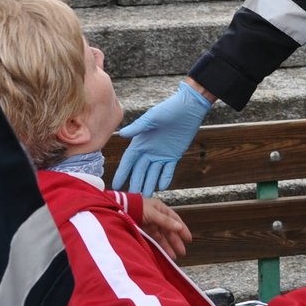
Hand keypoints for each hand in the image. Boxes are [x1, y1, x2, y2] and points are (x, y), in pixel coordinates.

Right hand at [113, 80, 210, 194]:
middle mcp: (149, 150)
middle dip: (136, 183)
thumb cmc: (168, 109)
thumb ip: (138, 127)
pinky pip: (168, 170)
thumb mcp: (152, 118)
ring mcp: (161, 154)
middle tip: (132, 197)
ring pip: (153, 173)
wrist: (188, 108)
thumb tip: (122, 133)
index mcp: (140, 142)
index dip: (123, 173)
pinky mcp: (174, 156)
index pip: (129, 161)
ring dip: (149, 184)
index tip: (117, 185)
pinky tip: (162, 187)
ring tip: (146, 196)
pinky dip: (165, 177)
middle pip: (140, 170)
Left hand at [139, 196, 191, 259]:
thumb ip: (165, 221)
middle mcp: (158, 217)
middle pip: (170, 230)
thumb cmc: (137, 208)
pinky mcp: (144, 231)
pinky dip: (160, 246)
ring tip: (174, 257)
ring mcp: (151, 225)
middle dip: (176, 241)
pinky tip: (164, 253)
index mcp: (161, 209)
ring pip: (163, 237)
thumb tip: (179, 227)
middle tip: (183, 252)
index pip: (175, 220)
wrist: (120, 209)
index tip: (188, 239)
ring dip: (168, 246)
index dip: (182, 229)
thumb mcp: (153, 213)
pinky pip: (155, 240)